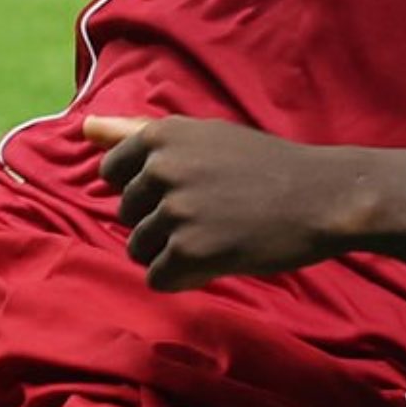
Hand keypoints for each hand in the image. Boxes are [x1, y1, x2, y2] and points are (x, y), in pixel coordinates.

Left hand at [82, 114, 359, 291]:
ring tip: (217, 236)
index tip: (185, 190)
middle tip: (212, 215)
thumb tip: (84, 128)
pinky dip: (185, 277)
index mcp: (161, 136)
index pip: (113, 174)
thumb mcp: (202, 135)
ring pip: (139, 249)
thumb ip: (137, 132)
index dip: (148, 189)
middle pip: (127, 216)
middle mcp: (161, 169)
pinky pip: (158, 278)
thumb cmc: (263, 165)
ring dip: (172, 253)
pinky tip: (218, 258)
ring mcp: (175, 211)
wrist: (321, 196)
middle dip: (161, 223)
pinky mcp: (190, 251)